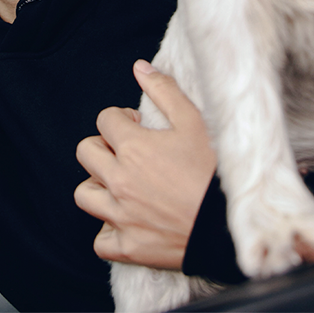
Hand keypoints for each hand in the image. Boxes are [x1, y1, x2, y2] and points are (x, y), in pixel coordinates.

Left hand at [74, 60, 215, 269]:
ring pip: (84, 194)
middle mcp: (119, 180)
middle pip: (85, 152)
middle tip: (125, 152)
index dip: (120, 119)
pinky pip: (99, 241)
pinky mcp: (128, 246)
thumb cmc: (213, 172)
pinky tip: (125, 221)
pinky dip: (108, 231)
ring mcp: (120, 215)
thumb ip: (164, 91)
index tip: (137, 127)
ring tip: (120, 184)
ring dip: (98, 186)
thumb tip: (140, 67)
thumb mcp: (194, 123)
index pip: (104, 120)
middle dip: (103, 146)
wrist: (229, 226)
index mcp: (133, 147)